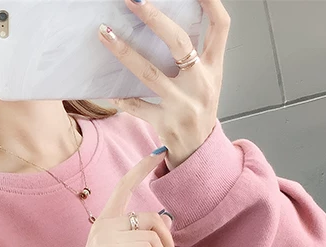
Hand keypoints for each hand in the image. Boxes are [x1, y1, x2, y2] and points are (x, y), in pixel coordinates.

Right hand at [82, 149, 174, 246]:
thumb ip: (145, 236)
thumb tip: (168, 219)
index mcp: (107, 221)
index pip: (124, 186)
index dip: (141, 168)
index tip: (158, 152)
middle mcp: (104, 224)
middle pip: (152, 218)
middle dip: (167, 243)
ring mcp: (105, 236)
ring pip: (153, 236)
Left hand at [99, 0, 230, 168]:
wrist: (199, 153)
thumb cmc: (199, 111)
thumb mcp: (208, 81)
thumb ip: (197, 54)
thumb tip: (165, 23)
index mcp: (214, 69)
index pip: (220, 27)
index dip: (211, 2)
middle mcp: (201, 85)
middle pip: (180, 43)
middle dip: (155, 19)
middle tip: (134, 0)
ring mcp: (183, 105)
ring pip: (150, 73)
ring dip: (125, 52)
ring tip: (105, 33)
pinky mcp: (166, 124)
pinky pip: (137, 106)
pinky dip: (122, 98)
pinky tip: (109, 89)